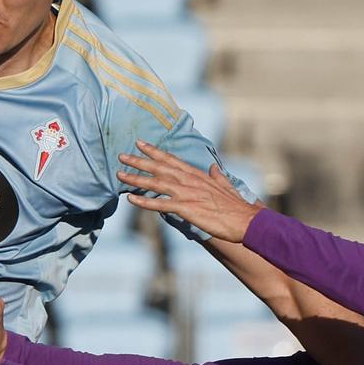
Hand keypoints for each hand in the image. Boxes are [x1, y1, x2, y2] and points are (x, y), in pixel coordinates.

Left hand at [117, 142, 260, 242]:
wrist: (244, 220)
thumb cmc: (235, 206)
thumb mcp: (226, 186)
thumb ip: (218, 176)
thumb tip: (214, 168)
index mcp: (197, 175)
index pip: (172, 159)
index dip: (155, 151)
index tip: (140, 144)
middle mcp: (189, 181)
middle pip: (160, 167)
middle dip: (139, 161)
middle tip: (121, 155)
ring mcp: (187, 194)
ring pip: (156, 183)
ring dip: (136, 179)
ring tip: (119, 175)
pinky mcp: (186, 208)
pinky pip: (160, 204)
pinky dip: (144, 201)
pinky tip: (131, 199)